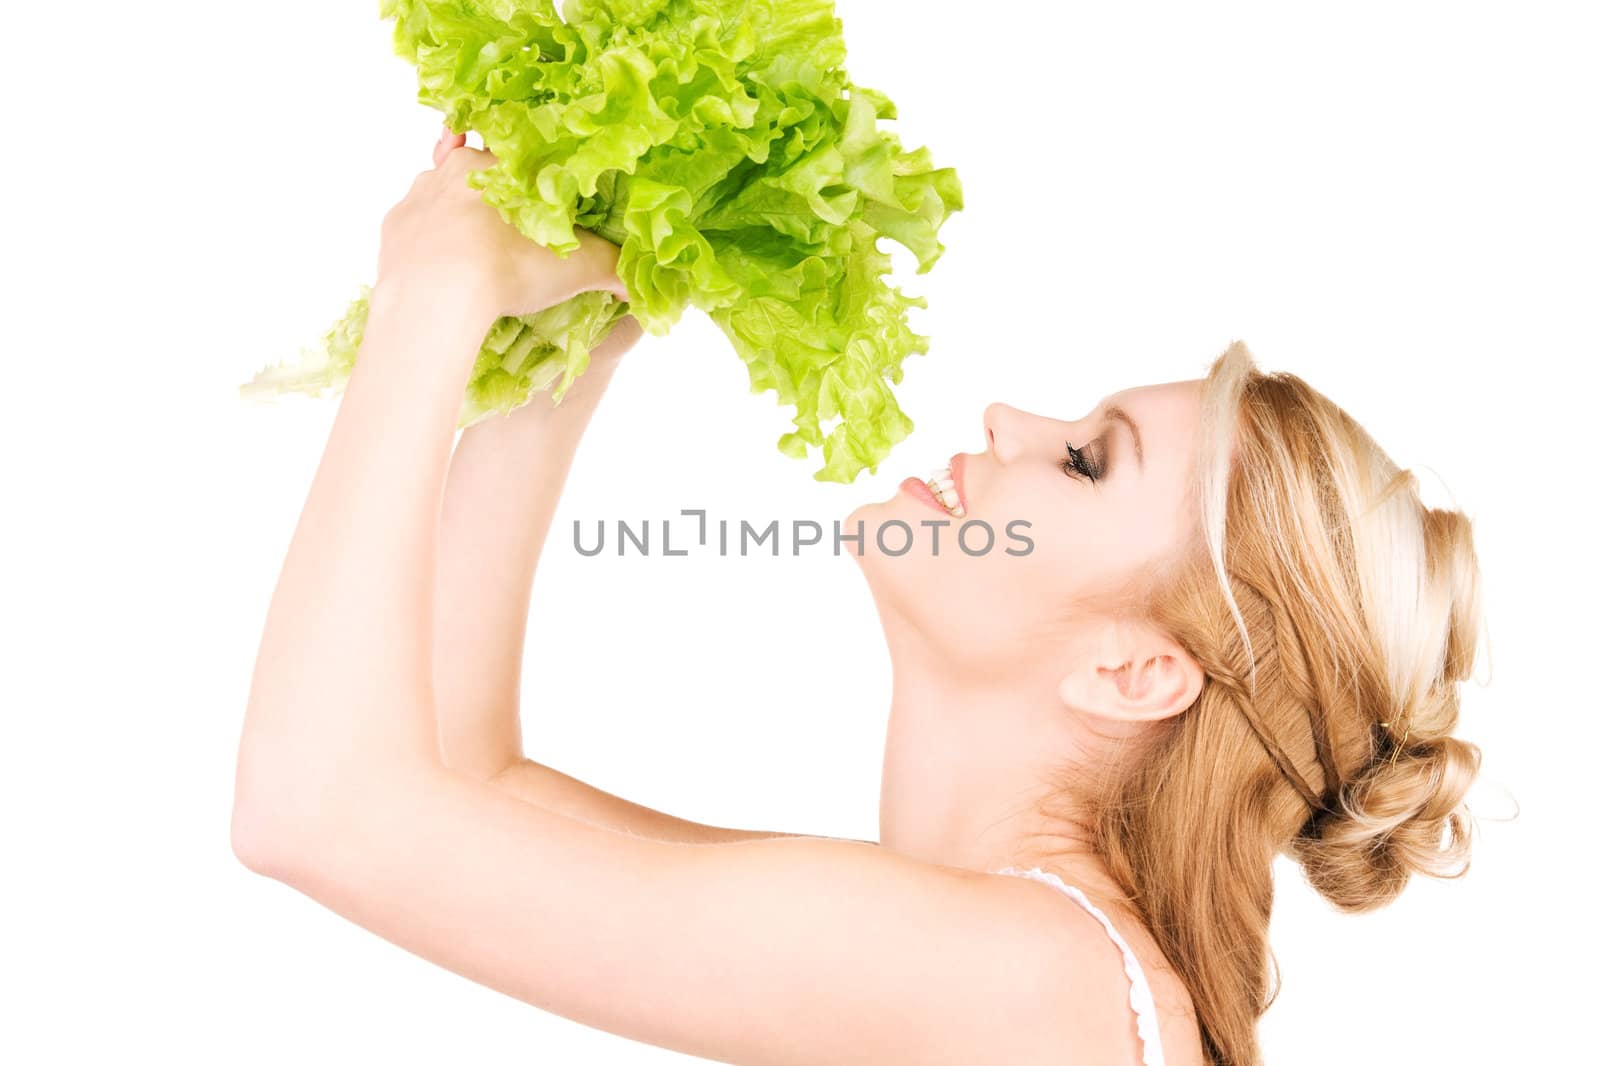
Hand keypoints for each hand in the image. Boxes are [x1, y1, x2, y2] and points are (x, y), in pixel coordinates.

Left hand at [374, 125, 632, 329]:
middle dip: (492, 199)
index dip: (529, 177)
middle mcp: (447, 171)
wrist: (435, 299)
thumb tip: (635, 287)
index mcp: (492, 164)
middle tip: (511, 233)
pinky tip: (447, 272)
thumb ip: (609, 268)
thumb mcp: (575, 267)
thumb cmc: (508, 267)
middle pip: (474, 175)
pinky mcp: (392, 232)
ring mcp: (414, 200)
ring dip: (458, 221)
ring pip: (440, 200)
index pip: (514, 156)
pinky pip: (415, 231)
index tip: (536, 199)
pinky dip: (430, 246)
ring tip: (478, 256)